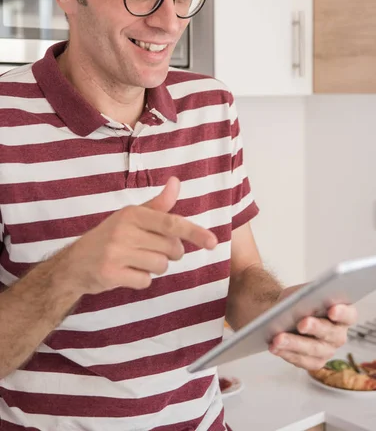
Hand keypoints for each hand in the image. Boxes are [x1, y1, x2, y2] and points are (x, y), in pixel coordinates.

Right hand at [61, 176, 216, 294]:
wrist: (74, 264)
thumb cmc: (109, 237)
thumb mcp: (131, 217)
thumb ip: (158, 204)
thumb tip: (177, 181)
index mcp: (132, 213)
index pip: (171, 223)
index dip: (194, 232)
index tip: (213, 242)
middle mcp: (124, 231)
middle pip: (170, 248)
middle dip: (170, 253)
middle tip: (153, 250)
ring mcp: (116, 253)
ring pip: (160, 266)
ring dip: (155, 267)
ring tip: (137, 261)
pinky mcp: (111, 274)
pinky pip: (145, 281)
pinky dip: (141, 280)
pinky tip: (127, 272)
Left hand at [268, 285, 357, 370]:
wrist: (283, 315)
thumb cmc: (296, 301)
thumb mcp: (299, 292)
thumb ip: (304, 296)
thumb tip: (300, 304)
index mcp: (342, 312)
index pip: (349, 314)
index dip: (342, 313)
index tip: (332, 310)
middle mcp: (339, 334)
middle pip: (331, 333)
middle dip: (315, 328)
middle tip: (301, 324)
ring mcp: (328, 350)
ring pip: (314, 349)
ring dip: (295, 344)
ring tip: (278, 339)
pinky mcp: (315, 362)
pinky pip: (302, 360)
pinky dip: (287, 353)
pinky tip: (275, 348)